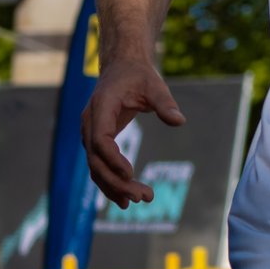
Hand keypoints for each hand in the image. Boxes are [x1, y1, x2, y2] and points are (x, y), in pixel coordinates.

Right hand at [83, 57, 184, 206]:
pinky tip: (125, 200)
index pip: (100, 139)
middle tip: (144, 196)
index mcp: (101, 107)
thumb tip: (179, 121)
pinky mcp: (96, 141)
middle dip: (117, 182)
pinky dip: (110, 184)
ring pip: (96, 168)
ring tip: (141, 200)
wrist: (121, 68)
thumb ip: (165, 103)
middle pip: (96, 160)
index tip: (131, 175)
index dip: (113, 159)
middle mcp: (90, 123)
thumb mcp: (154, 84)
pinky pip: (99, 167)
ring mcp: (90, 134)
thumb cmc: (137, 75)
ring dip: (115, 187)